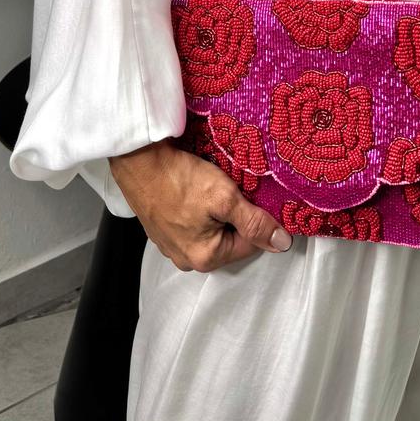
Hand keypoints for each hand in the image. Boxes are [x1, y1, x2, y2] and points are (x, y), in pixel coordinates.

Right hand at [109, 138, 292, 271]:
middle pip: (230, 238)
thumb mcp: (225, 198)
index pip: (251, 244)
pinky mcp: (161, 229)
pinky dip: (198, 208)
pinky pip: (192, 223)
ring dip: (217, 211)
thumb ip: (255, 223)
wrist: (137, 161)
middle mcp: (186, 259)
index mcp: (205, 258)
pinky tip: (196, 189)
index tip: (255, 196)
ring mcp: (171, 245)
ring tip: (213, 186)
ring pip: (211, 229)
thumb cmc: (179, 179)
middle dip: (236, 215)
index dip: (258, 218)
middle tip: (234, 189)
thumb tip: (282, 243)